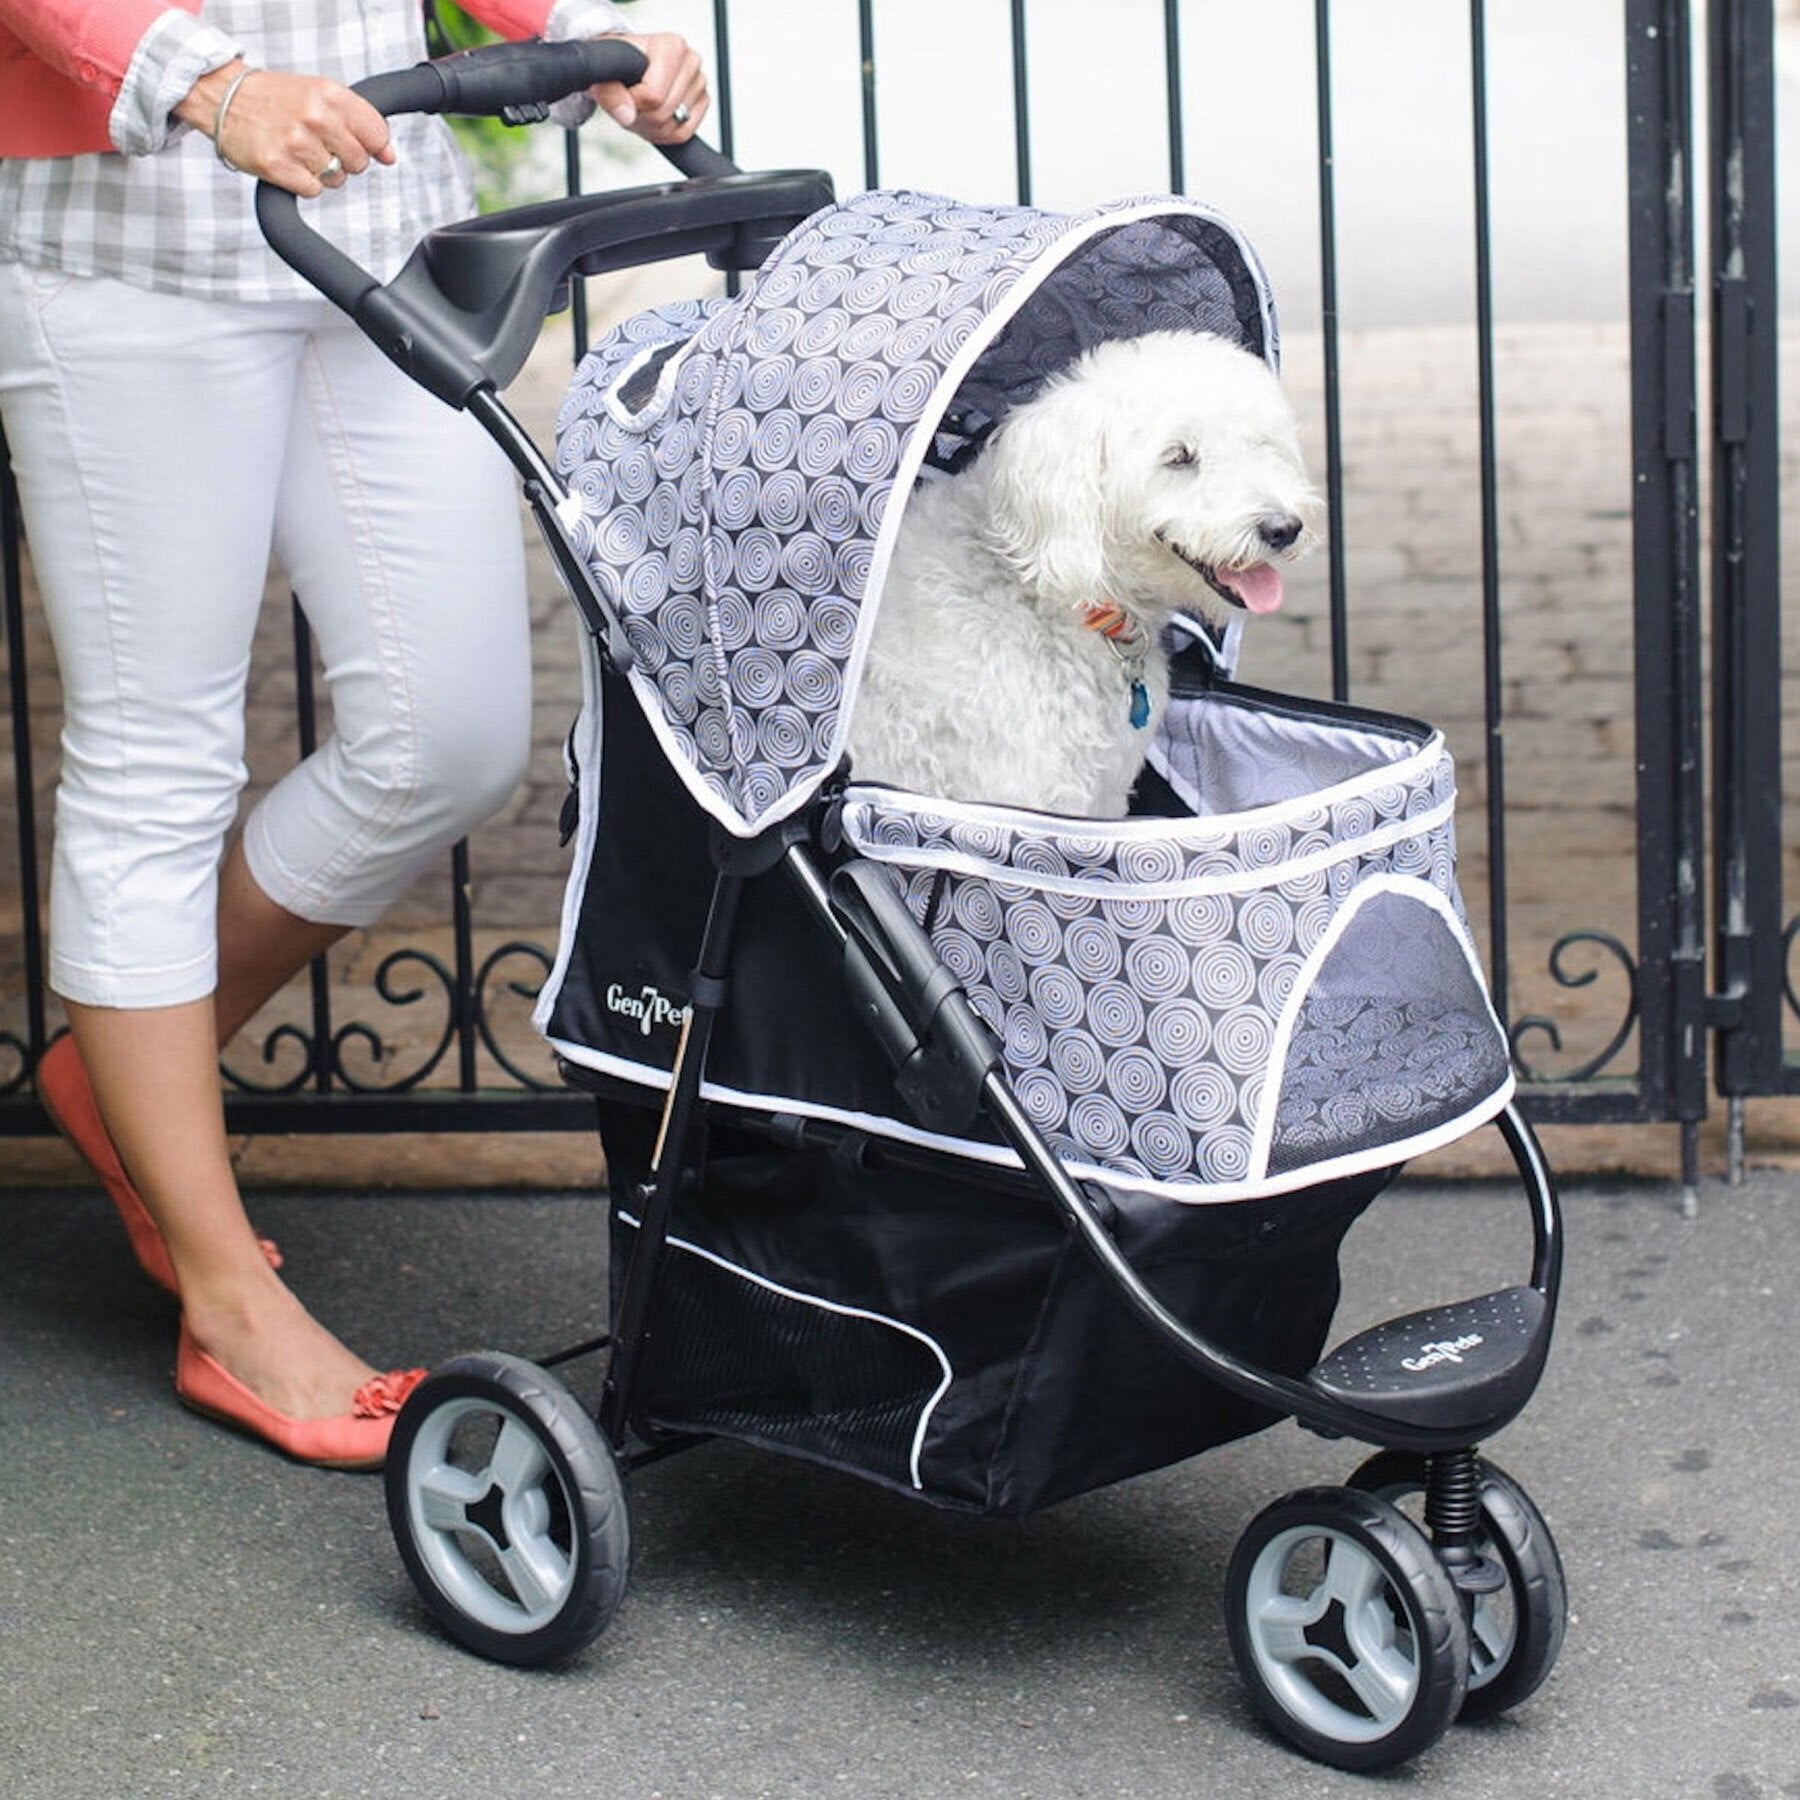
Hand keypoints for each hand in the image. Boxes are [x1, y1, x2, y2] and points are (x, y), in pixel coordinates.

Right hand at [176, 61, 395, 195]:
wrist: (222, 96)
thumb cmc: (274, 97)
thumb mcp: (319, 94)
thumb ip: (357, 121)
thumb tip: (389, 156)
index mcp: (330, 94)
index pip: (377, 133)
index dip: (373, 146)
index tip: (360, 145)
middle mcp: (316, 117)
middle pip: (359, 163)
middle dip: (343, 160)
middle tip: (318, 144)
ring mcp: (296, 142)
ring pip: (336, 179)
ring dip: (321, 172)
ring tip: (298, 150)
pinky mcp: (278, 166)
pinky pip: (313, 190)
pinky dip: (302, 182)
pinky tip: (288, 162)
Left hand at [589, 32, 708, 143]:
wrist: (627, 65)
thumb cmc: (618, 64)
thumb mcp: (604, 74)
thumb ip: (610, 93)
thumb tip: (627, 115)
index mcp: (672, 46)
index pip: (654, 95)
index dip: (633, 103)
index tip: (623, 91)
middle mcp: (691, 61)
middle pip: (664, 113)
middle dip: (642, 117)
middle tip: (630, 103)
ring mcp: (699, 83)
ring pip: (674, 127)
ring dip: (651, 127)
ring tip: (640, 108)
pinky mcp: (702, 102)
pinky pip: (683, 134)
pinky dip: (664, 134)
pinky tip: (653, 118)